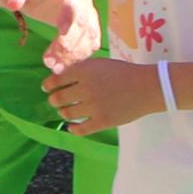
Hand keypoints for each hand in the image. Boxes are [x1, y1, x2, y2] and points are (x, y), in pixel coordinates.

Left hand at [0, 0, 99, 75]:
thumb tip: (15, 2)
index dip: (70, 13)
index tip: (60, 33)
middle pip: (83, 18)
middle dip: (69, 43)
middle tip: (50, 63)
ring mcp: (84, 9)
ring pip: (88, 34)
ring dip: (74, 54)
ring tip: (54, 69)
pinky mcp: (84, 25)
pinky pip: (89, 42)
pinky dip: (79, 57)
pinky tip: (63, 67)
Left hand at [46, 53, 161, 135]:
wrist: (146, 87)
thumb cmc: (124, 72)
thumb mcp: (100, 64)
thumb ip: (81, 70)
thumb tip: (62, 76)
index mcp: (84, 71)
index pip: (57, 80)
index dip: (48, 85)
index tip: (46, 88)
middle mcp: (85, 88)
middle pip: (59, 98)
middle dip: (54, 100)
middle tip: (55, 101)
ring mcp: (93, 106)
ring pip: (67, 114)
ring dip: (64, 113)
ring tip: (66, 112)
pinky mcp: (102, 121)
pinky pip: (80, 130)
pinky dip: (73, 129)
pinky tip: (72, 127)